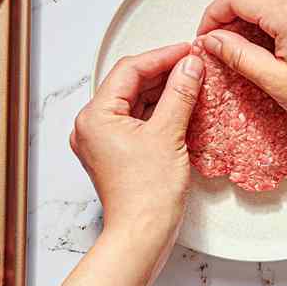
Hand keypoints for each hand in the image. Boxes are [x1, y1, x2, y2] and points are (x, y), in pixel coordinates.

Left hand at [71, 43, 203, 273]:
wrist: (141, 234)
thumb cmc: (147, 195)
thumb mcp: (168, 134)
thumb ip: (180, 93)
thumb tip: (190, 65)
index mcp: (95, 116)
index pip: (129, 70)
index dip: (162, 56)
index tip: (189, 50)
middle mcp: (91, 126)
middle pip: (129, 84)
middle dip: (163, 72)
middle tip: (195, 65)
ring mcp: (101, 141)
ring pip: (134, 102)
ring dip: (162, 91)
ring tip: (193, 82)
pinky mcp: (114, 153)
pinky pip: (135, 121)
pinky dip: (157, 111)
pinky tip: (181, 105)